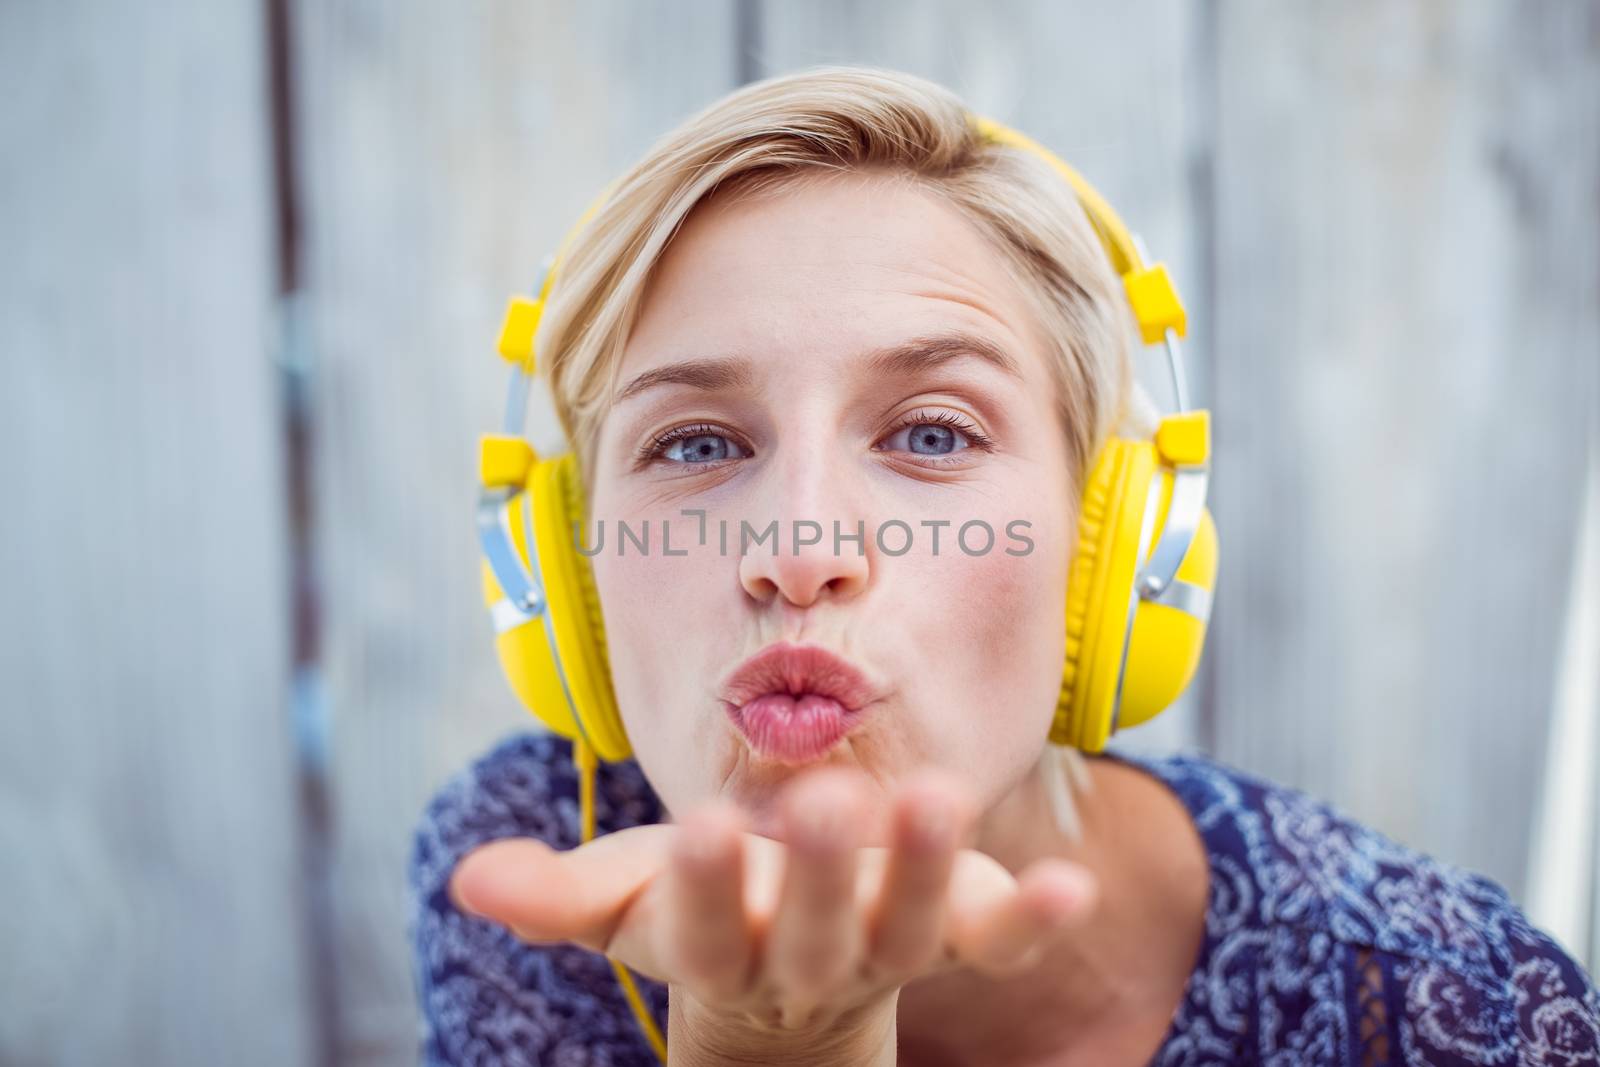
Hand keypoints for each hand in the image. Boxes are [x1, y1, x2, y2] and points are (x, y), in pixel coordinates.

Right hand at [449, 763, 1097, 1042]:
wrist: (793, 976)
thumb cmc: (703, 909)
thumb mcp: (626, 899)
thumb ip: (554, 895)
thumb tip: (468, 881)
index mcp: (721, 946)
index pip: (706, 928)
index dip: (706, 890)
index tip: (700, 831)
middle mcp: (808, 958)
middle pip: (816, 930)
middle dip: (821, 876)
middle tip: (824, 806)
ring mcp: (888, 949)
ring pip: (909, 927)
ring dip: (922, 871)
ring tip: (933, 797)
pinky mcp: (956, 933)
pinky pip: (999, 939)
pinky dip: (1033, 917)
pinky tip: (1072, 884)